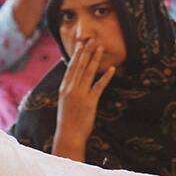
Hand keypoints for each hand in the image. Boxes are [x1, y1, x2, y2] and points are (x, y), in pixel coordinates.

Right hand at [54, 39, 115, 154]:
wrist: (68, 135)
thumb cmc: (67, 122)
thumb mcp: (64, 103)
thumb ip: (69, 92)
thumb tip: (73, 82)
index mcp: (64, 88)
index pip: (71, 67)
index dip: (76, 54)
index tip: (80, 44)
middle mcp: (71, 89)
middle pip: (80, 66)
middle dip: (86, 51)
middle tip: (91, 39)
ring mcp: (80, 94)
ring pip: (88, 72)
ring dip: (95, 59)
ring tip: (100, 48)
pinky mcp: (90, 102)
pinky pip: (99, 86)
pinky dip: (106, 77)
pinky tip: (111, 68)